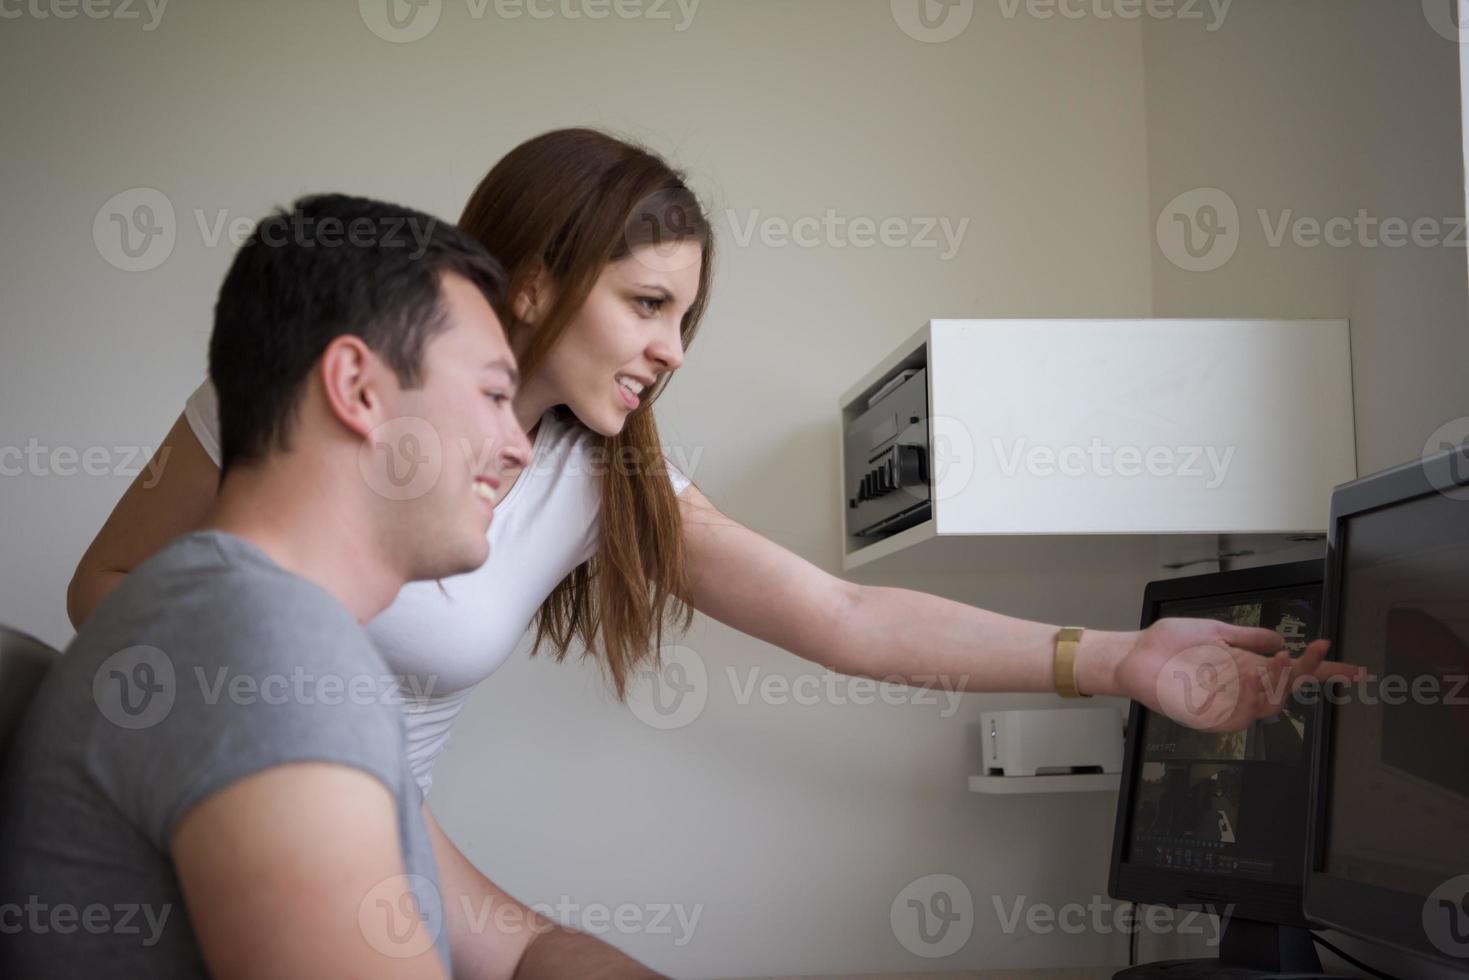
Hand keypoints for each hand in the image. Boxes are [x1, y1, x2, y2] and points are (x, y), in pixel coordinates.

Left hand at [1112, 618, 1362, 731]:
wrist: (1134, 655)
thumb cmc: (1168, 644)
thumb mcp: (1216, 630)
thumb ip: (1249, 637)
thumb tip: (1282, 641)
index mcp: (1248, 667)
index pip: (1293, 672)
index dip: (1325, 672)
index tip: (1356, 670)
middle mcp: (1243, 688)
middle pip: (1290, 687)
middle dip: (1311, 672)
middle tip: (1322, 652)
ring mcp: (1229, 704)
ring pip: (1271, 701)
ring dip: (1281, 681)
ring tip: (1283, 660)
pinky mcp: (1212, 717)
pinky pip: (1243, 712)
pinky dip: (1254, 696)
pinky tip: (1257, 676)